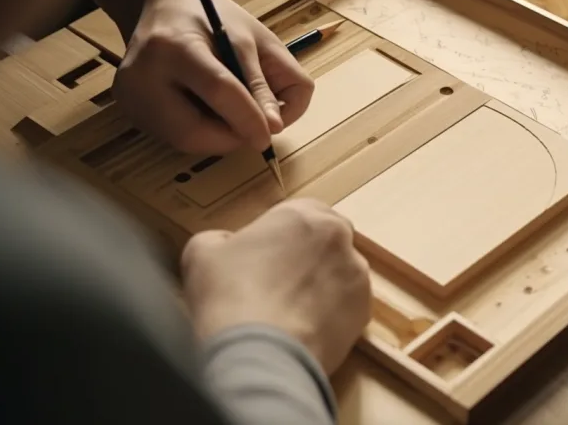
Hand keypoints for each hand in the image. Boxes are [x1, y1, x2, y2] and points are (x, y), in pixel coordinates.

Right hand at [112, 0, 314, 154]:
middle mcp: (141, 73)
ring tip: (232, 114)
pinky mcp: (128, 109)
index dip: (247, 118)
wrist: (162, 4)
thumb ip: (268, 79)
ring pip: (183, 141)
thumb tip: (274, 127)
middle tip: (254, 131)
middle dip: (231, 137)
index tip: (269, 136)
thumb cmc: (211, 17)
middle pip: (192, 130)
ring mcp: (129, 95)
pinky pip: (172, 136)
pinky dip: (200, 132)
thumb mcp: (251, 37)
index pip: (217, 90)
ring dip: (218, 138)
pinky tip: (207, 109)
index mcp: (174, 44)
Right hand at [180, 198, 371, 373]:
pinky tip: (303, 330)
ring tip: (290, 312)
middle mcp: (339, 238)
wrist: (259, 355)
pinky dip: (331, 314)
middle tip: (279, 281)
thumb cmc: (228, 297)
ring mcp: (357, 276)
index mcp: (304, 214)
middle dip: (308, 255)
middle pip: (326, 240)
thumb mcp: (202, 253)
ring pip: (339, 274)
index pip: (302, 212)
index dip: (284, 233)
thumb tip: (228, 244)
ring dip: (321, 285)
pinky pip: (347, 307)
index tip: (266, 253)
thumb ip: (221, 239)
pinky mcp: (365, 312)